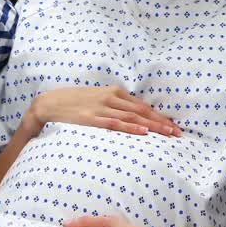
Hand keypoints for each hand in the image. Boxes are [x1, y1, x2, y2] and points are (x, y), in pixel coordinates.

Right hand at [22, 85, 180, 137]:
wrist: (48, 104)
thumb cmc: (74, 104)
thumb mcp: (97, 99)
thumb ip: (114, 106)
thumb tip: (133, 118)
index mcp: (114, 92)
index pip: (142, 105)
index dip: (159, 116)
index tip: (173, 126)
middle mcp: (110, 98)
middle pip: (142, 111)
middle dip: (161, 122)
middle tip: (177, 133)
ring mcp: (101, 108)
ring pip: (132, 118)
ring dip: (152, 126)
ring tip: (167, 134)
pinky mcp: (91, 119)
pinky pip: (115, 124)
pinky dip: (131, 128)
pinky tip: (143, 133)